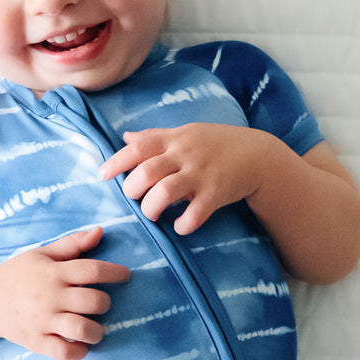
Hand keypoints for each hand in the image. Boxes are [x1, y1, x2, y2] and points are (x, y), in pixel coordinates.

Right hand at [0, 226, 130, 359]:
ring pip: (82, 329)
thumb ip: (72, 244)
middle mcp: (49, 296)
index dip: (115, 272)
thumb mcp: (41, 254)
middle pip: (93, 301)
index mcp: (52, 272)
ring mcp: (42, 321)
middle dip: (105, 303)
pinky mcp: (35, 342)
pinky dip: (78, 352)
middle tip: (101, 304)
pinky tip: (80, 345)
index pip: (92, 269)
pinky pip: (64, 352)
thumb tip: (100, 231)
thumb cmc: (17, 275)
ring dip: (97, 331)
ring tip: (96, 329)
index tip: (126, 275)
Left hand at [98, 124, 272, 234]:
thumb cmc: (215, 144)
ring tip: (154, 214)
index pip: (138, 147)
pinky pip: (195, 213)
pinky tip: (181, 226)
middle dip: (133, 190)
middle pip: (147, 172)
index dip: (117, 161)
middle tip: (135, 199)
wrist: (257, 154)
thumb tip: (125, 137)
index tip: (102, 175)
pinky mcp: (216, 194)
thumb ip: (154, 136)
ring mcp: (201, 174)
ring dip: (152, 208)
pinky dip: (184, 224)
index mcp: (174, 140)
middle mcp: (185, 155)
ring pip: (165, 192)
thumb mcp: (185, 132)